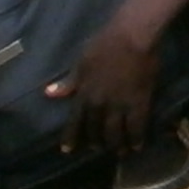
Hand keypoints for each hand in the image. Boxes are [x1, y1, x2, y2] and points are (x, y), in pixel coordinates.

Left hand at [47, 17, 164, 153]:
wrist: (132, 36)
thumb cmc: (104, 44)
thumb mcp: (81, 62)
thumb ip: (68, 82)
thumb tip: (48, 94)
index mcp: (83, 94)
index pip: (74, 122)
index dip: (71, 138)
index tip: (68, 150)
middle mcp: (99, 105)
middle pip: (96, 131)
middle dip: (96, 142)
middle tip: (99, 149)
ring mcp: (119, 106)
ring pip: (115, 133)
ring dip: (116, 145)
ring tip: (119, 152)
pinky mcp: (139, 103)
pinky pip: (137, 126)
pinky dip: (136, 138)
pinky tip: (137, 146)